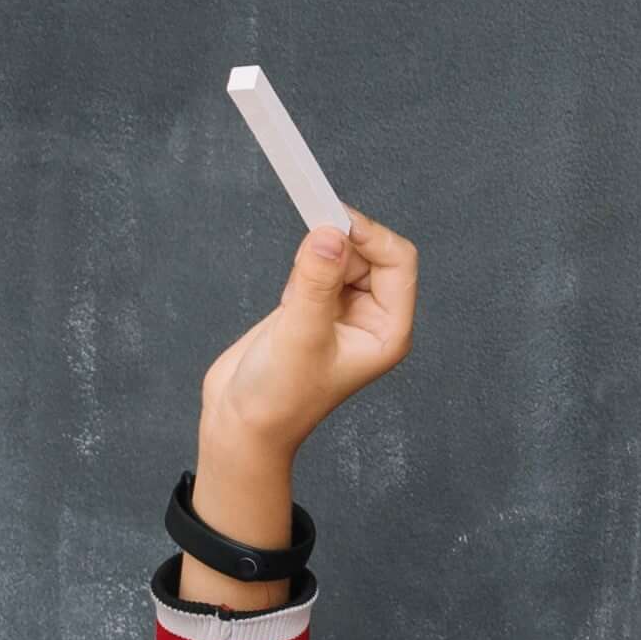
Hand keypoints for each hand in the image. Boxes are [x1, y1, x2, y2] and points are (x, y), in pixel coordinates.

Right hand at [192, 220, 423, 480]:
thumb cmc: (279, 396)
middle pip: (372, 254)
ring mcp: (342, 311)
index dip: (369, 234)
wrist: (242, 421)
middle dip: (341, 242)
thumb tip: (330, 233)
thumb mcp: (299, 335)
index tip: (331, 218)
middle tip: (308, 240)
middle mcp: (373, 318)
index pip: (398, 263)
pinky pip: (317, 266)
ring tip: (293, 297)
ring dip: (318, 256)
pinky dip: (302, 265)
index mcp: (389, 329)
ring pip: (342, 256)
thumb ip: (315, 282)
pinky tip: (287, 299)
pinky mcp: (312, 306)